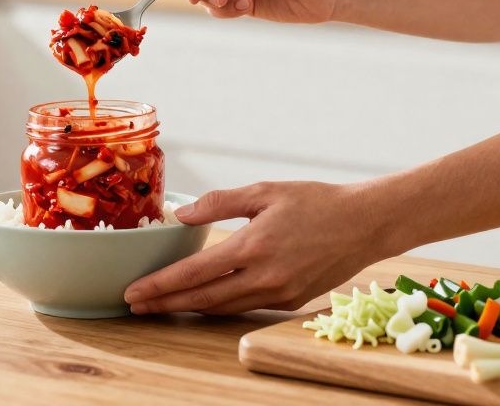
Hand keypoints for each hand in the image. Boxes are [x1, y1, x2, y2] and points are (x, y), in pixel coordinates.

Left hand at [123, 181, 397, 314]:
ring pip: (223, 307)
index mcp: (253, 247)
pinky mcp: (291, 301)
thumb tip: (182, 215)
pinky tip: (203, 300)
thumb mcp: (264, 191)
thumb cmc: (316, 202)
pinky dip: (220, 305)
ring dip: (190, 308)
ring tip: (161, 305)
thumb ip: (220, 203)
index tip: (134, 291)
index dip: (160, 285)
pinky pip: (246, 307)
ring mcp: (279, 294)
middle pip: (202, 299)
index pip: (194, 273)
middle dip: (165, 304)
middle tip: (134, 306)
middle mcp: (264, 277)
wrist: (365, 224)